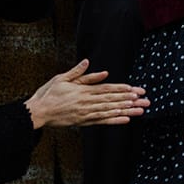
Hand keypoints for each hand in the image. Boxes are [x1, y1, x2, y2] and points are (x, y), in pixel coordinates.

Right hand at [25, 61, 147, 128]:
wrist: (37, 112)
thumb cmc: (48, 93)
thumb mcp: (61, 78)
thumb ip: (77, 72)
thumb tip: (88, 62)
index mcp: (83, 90)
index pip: (107, 89)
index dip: (122, 89)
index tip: (135, 89)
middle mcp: (86, 102)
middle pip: (112, 100)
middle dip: (130, 100)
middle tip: (145, 100)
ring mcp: (85, 113)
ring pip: (109, 111)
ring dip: (126, 111)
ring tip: (140, 110)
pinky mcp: (82, 122)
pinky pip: (101, 121)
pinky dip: (114, 120)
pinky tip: (125, 119)